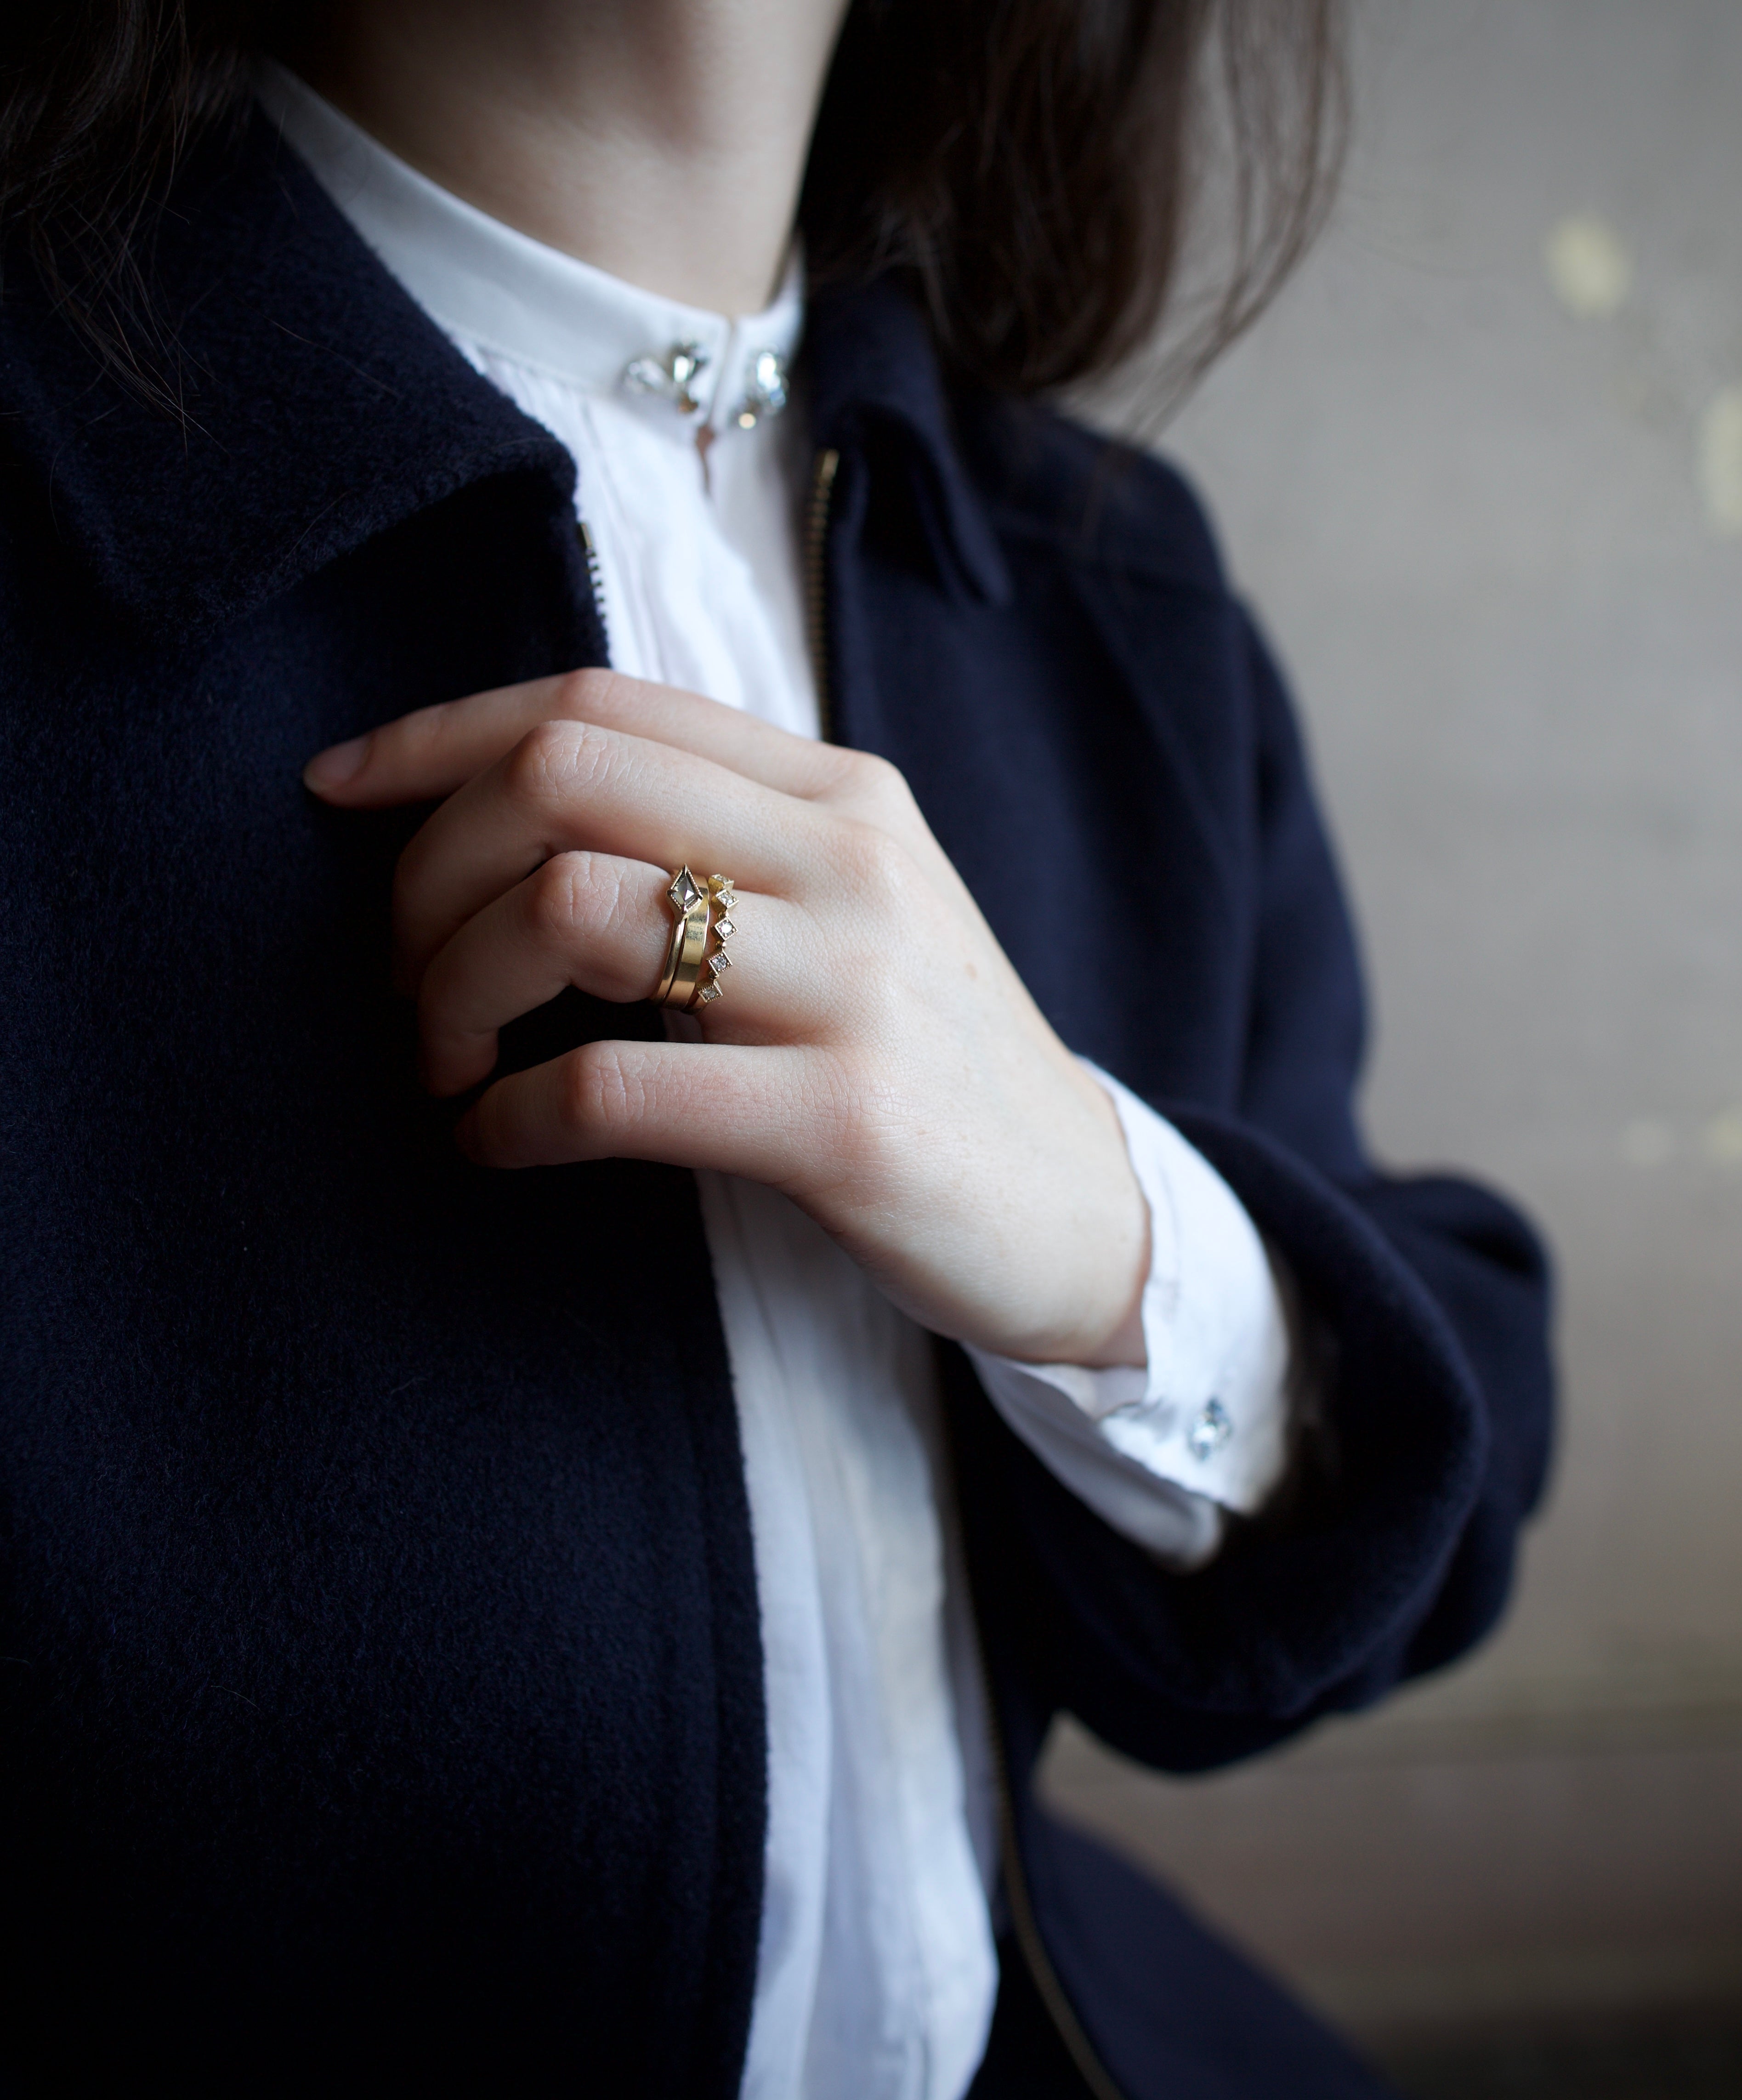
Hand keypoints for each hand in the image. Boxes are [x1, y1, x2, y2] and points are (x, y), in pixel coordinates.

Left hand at [305, 670, 1147, 1367]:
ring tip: (445, 1062)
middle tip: (401, 973)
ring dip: (450, 993)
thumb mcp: (848, 910)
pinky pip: (611, 1089)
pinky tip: (491, 1142)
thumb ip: (717, 842)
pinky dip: (505, 1117)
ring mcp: (853, 987)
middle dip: (425, 872)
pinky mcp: (843, 1122)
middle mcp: (848, 859)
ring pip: (570, 910)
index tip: (340, 789)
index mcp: (836, 795)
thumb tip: (513, 823)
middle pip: (561, 777)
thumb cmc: (926, 1058)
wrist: (1079, 1209)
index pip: (598, 702)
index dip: (438, 733)